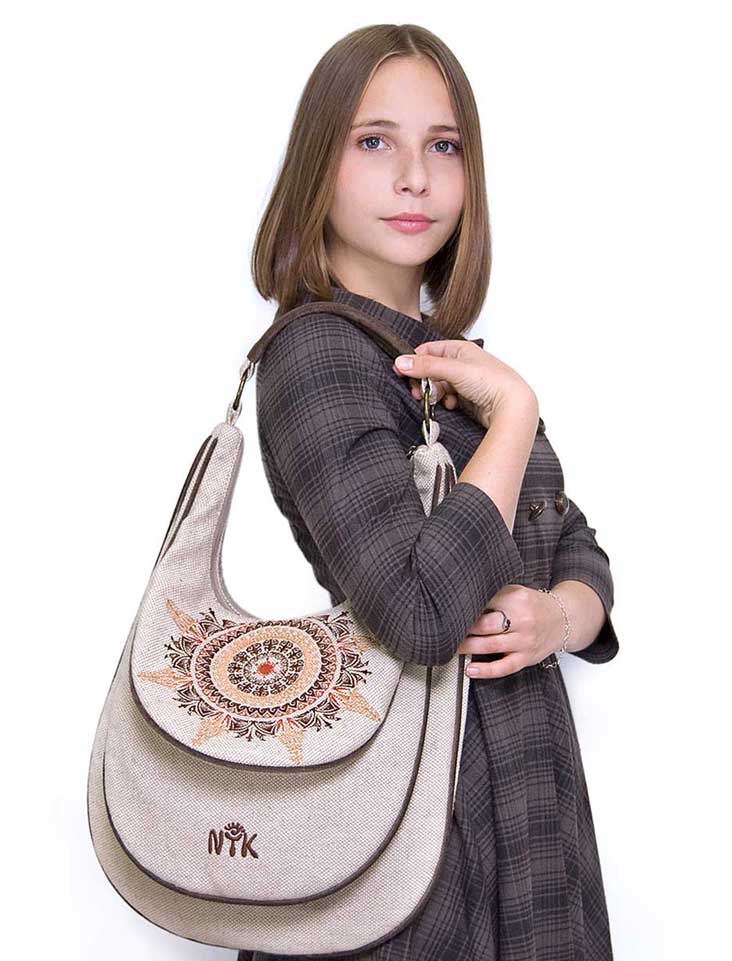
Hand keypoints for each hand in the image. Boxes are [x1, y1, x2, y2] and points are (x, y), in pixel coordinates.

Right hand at [391, 339, 536, 429]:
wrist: (512, 406)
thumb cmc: (492, 381)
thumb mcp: (454, 369)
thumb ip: (426, 366)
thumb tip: (401, 362)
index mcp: (460, 349)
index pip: (429, 350)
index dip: (414, 360)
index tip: (402, 372)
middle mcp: (463, 363)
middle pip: (432, 370)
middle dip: (424, 381)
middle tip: (418, 392)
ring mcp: (466, 381)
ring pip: (440, 386)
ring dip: (435, 394)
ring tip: (438, 400)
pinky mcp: (469, 397)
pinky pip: (449, 398)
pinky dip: (447, 402)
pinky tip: (452, 406)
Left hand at [457, 585, 565, 677]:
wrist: (563, 619)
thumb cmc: (533, 605)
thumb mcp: (517, 591)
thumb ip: (494, 593)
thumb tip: (463, 598)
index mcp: (518, 599)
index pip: (486, 602)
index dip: (466, 607)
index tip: (450, 610)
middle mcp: (523, 620)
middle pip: (486, 625)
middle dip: (464, 628)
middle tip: (447, 629)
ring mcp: (525, 641)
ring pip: (491, 646)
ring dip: (468, 647)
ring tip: (452, 646)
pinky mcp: (526, 658)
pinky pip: (504, 667)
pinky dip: (486, 671)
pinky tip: (470, 670)